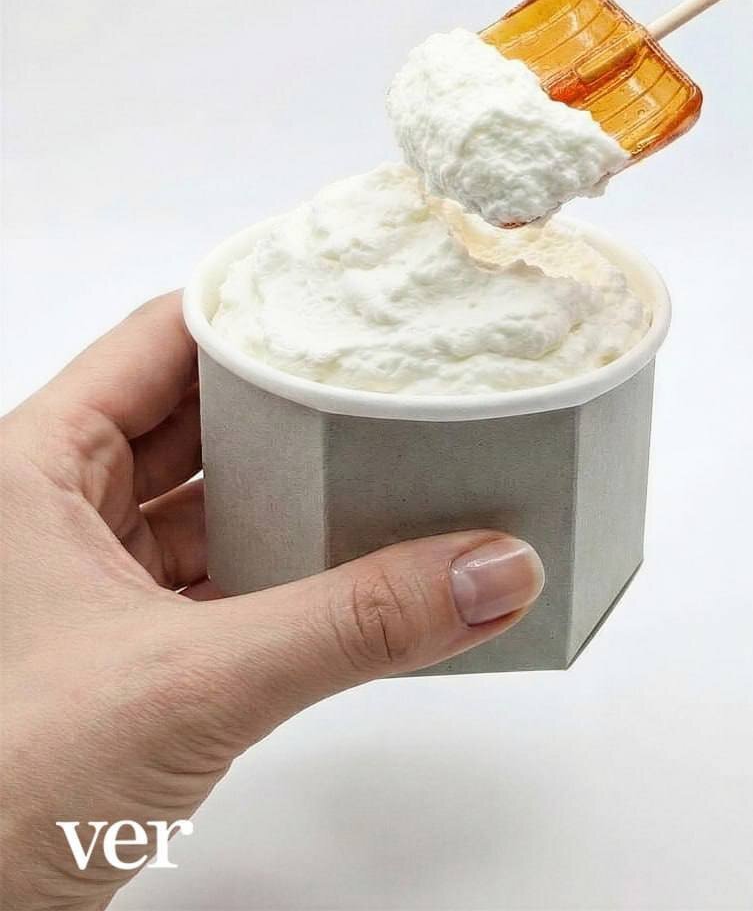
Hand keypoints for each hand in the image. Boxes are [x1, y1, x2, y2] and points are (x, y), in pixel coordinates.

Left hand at [0, 294, 543, 909]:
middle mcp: (52, 513)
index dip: (251, 310)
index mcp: (30, 469)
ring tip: (388, 463)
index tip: (341, 293)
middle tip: (385, 377)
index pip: (159, 340)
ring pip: (210, 505)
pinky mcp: (124, 653)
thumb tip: (484, 570)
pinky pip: (220, 581)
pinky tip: (351, 568)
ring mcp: (89, 585)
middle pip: (194, 418)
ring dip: (294, 497)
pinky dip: (285, 574)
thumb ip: (351, 626)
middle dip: (291, 405)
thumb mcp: (189, 683)